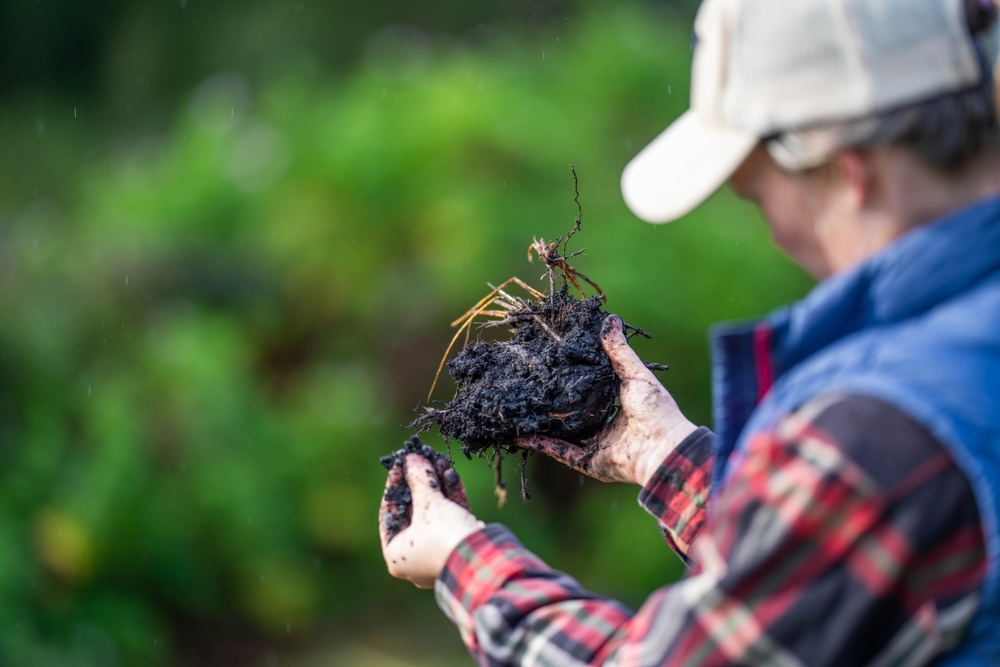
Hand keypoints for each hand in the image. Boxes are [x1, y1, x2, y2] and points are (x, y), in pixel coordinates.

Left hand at [379, 452, 484, 588]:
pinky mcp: (458, 545)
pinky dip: (451, 497)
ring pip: (434, 512)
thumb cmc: (444, 537)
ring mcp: (437, 552)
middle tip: (422, 458)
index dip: (394, 485)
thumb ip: (420, 479)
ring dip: (438, 484)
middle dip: (421, 481)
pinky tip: (452, 474)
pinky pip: (450, 517)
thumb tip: (413, 458)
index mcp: (396, 555)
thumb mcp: (428, 504)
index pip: (390, 513)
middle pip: (413, 510)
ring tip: (440, 460)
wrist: (482, 559)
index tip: (399, 463)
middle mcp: (415, 556)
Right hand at [517, 315, 696, 486]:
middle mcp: (608, 426)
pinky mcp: (590, 462)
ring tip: (524, 410)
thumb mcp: (635, 375)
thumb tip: (609, 319)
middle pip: (577, 413)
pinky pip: (562, 453)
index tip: (556, 363)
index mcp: (620, 405)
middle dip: (556, 403)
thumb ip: (619, 351)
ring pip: (565, 434)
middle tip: (535, 386)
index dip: (576, 378)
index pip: (593, 390)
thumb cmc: (655, 409)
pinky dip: (542, 445)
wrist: (663, 447)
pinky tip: (522, 436)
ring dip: (544, 424)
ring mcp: (598, 445)